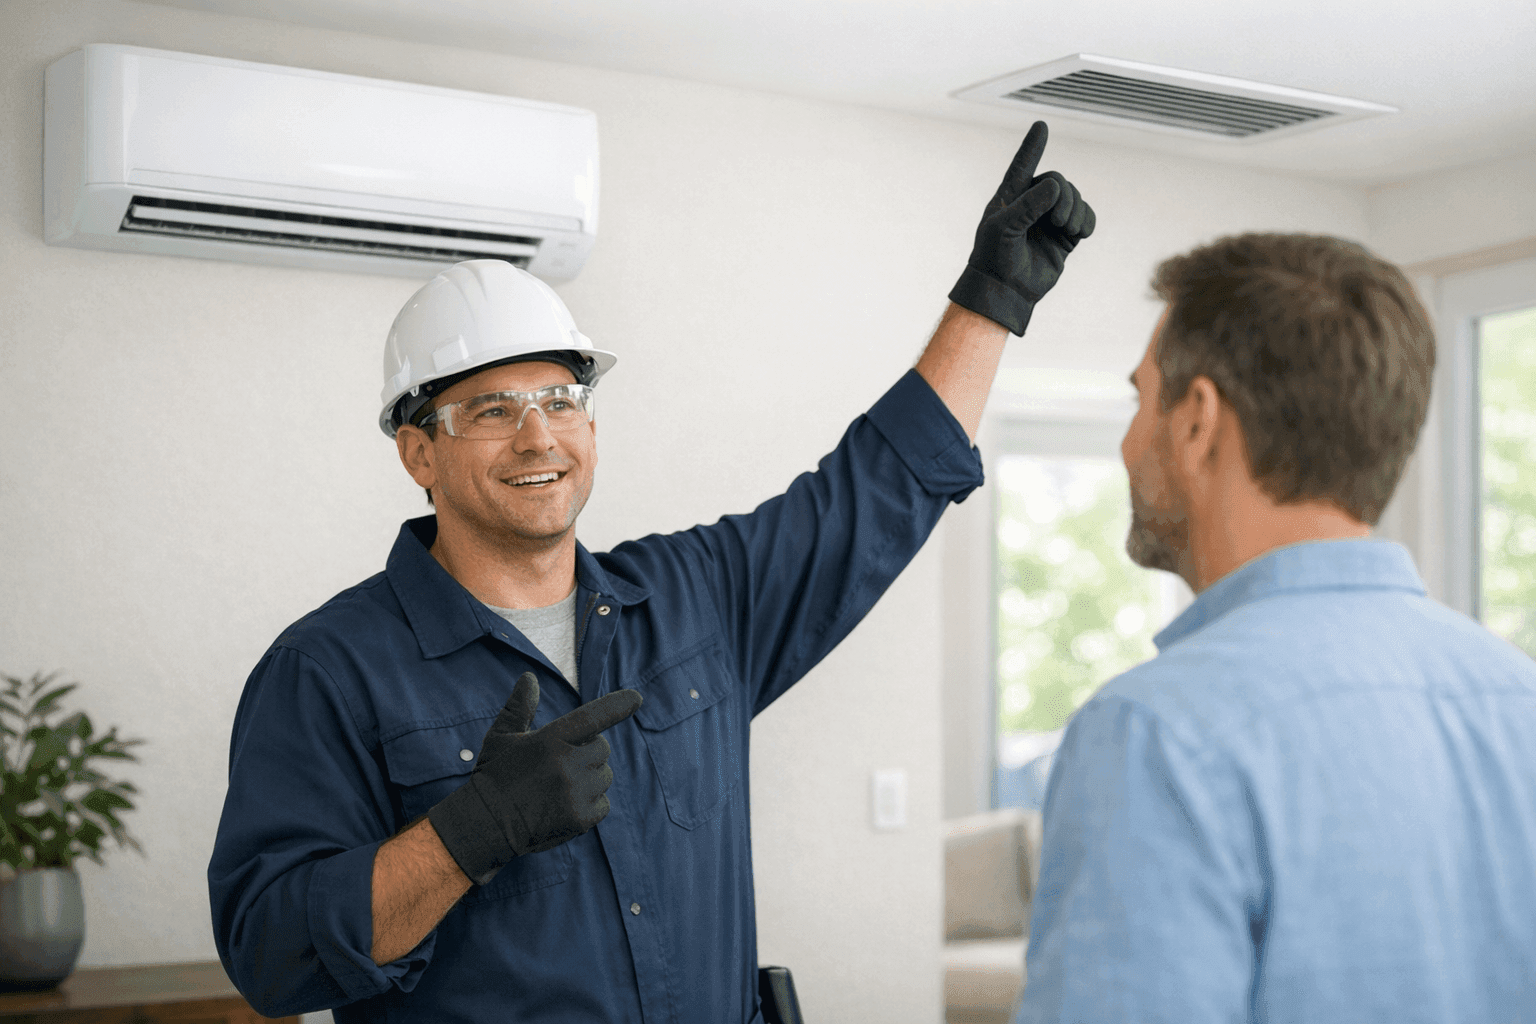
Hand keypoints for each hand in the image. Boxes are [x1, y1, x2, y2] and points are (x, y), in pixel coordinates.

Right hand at [428, 673, 642, 885]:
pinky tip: (565, 806)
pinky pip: (604, 804)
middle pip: (602, 749)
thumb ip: (519, 706)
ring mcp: (575, 793)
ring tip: (560, 787)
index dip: (616, 706)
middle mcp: (566, 764)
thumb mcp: (501, 736)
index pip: (592, 717)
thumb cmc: (494, 776)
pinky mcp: (581, 818)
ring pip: (604, 776)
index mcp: (550, 739)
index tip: (637, 698)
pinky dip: (591, 804)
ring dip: (591, 778)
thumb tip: (529, 677)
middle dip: (588, 752)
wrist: (484, 825)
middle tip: (561, 763)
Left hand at [948, 121, 1095, 335]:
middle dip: (1063, 196)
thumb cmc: (995, 258)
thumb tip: (1055, 186)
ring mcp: (1049, 221)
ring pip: (1074, 199)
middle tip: (1057, 220)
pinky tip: (1080, 234)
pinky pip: (1085, 220)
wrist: (1006, 292)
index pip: (1022, 166)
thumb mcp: (1004, 228)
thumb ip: (1028, 205)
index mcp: (1010, 198)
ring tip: (1066, 229)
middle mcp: (1031, 205)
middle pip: (1058, 182)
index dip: (1032, 146)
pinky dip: (1087, 222)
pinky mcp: (1064, 239)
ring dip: (1076, 210)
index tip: (1041, 125)